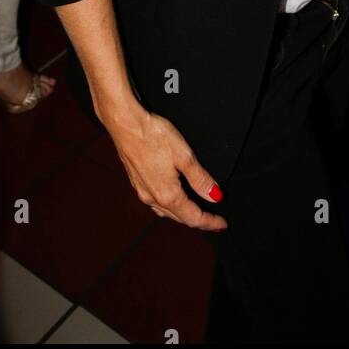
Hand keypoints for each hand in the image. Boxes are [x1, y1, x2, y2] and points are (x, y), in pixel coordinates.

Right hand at [107, 107, 226, 230]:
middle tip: (214, 220)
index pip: (193, 217)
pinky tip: (173, 196)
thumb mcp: (185, 156)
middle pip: (180, 217)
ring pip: (166, 211)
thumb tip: (214, 196)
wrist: (126, 125)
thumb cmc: (153, 136)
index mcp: (167, 194)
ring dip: (183, 214)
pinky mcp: (136, 182)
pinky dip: (169, 205)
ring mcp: (142, 191)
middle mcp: (152, 198)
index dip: (210, 222)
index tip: (222, 223)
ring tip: (196, 210)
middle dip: (198, 220)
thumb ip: (200, 179)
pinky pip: (156, 202)